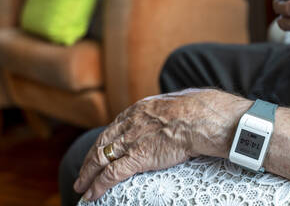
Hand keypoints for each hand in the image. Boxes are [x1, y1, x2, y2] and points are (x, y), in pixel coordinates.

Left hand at [73, 88, 250, 200]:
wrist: (200, 117)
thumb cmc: (198, 108)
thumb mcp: (178, 101)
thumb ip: (172, 108)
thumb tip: (181, 108)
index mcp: (140, 109)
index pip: (115, 127)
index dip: (105, 141)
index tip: (101, 149)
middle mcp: (131, 123)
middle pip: (103, 143)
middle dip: (90, 159)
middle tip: (83, 172)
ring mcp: (132, 140)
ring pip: (101, 159)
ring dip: (88, 175)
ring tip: (81, 186)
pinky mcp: (137, 157)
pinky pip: (111, 174)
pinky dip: (98, 186)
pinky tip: (92, 194)